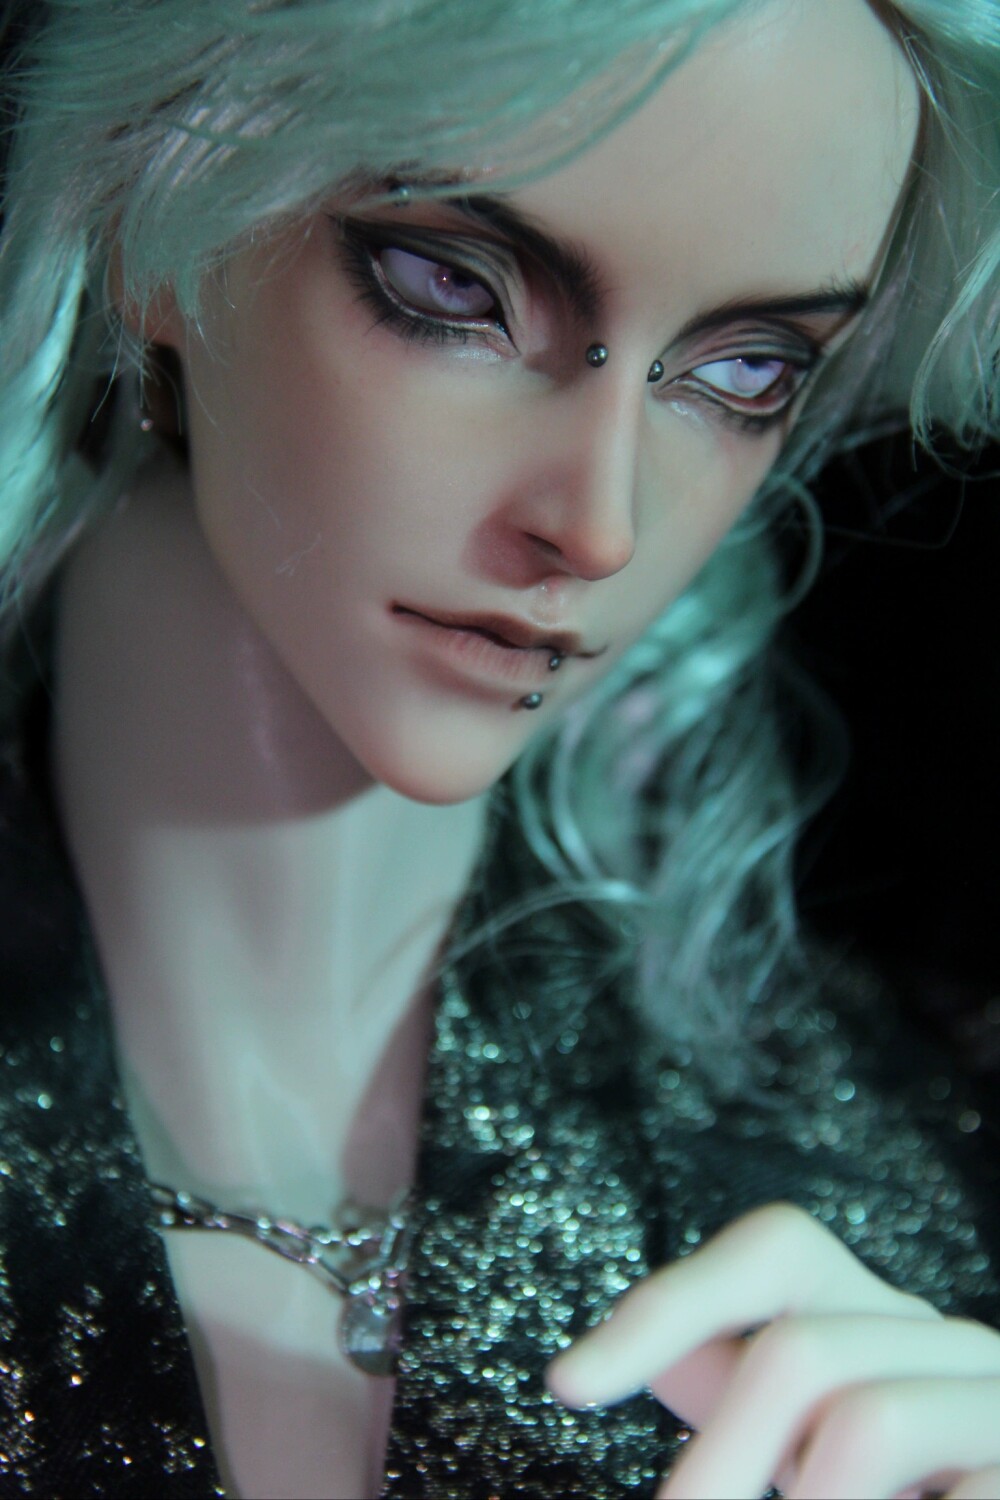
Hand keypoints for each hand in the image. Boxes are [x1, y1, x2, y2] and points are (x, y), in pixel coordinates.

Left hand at [546, 1202, 999, 1498]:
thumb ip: (736, 1387)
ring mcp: (996, 1400)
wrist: (990, 1493)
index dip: (667, 1307)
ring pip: (869, 1419)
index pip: (774, 1253)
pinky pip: (958, 1496)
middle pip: (801, 1348)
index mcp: (880, 1315)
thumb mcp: (813, 1436)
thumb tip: (633, 1356)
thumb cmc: (903, 1489)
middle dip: (719, 1455)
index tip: (568, 1383)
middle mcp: (949, 1340)